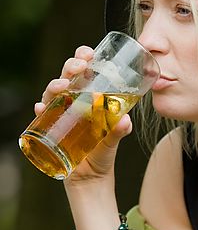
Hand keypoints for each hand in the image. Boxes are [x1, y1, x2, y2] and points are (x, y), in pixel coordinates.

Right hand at [34, 45, 132, 186]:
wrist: (92, 177)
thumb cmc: (104, 151)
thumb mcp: (114, 138)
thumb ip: (120, 130)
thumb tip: (125, 121)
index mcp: (89, 96)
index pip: (85, 71)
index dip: (83, 58)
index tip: (89, 53)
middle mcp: (73, 101)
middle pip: (68, 77)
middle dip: (71, 67)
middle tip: (80, 65)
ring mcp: (60, 114)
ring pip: (53, 93)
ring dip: (55, 85)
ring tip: (63, 85)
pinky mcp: (51, 129)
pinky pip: (42, 116)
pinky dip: (41, 110)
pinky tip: (41, 107)